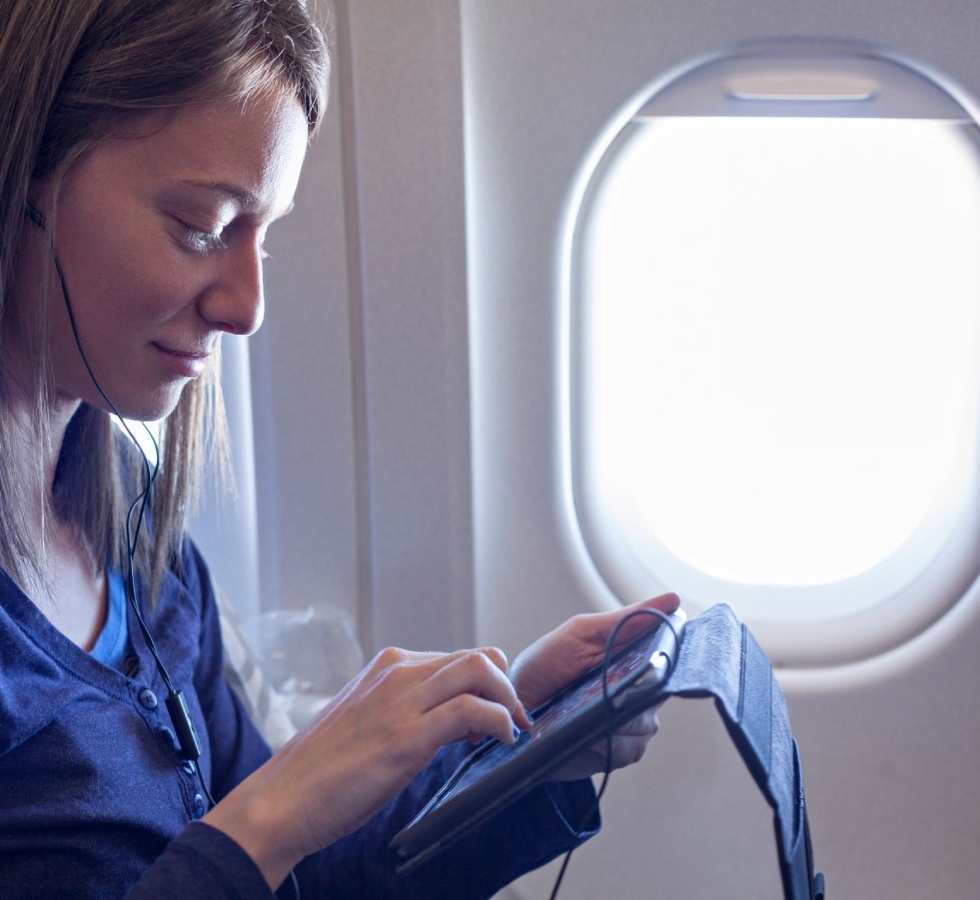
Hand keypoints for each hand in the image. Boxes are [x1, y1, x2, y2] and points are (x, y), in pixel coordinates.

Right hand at [204, 645, 524, 889]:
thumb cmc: (324, 770)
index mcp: (388, 665)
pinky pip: (471, 709)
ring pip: (479, 669)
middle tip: (514, 721)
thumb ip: (408, 708)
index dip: (488, 683)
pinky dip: (498, 720)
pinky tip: (499, 741)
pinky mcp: (405, 734)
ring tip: (510, 730)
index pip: (459, 657)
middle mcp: (396, 671)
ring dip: (508, 699)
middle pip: (477, 656)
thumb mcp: (371, 720)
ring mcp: (401, 699)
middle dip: (506, 687)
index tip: (495, 714)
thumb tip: (452, 718)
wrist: (282, 800)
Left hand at [508, 593, 679, 780]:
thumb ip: (626, 619)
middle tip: (605, 684)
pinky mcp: (619, 752)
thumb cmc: (547, 666)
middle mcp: (641, 693)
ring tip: (585, 706)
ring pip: (645, 722)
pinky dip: (607, 738)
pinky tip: (587, 730)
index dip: (670, 655)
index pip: (670, 657)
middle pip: (658, 692)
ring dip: (617, 714)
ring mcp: (633, 725)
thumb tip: (673, 599)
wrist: (515, 709)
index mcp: (636, 660)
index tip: (656, 654)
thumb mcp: (582, 633)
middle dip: (637, 688)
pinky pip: (628, 746)